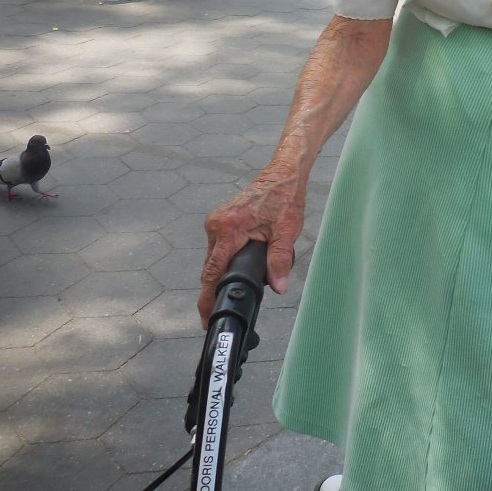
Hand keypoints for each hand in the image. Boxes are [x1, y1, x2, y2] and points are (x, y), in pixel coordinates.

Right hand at [197, 166, 304, 326]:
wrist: (281, 175)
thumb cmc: (284, 199)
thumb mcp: (287, 231)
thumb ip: (279, 260)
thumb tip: (278, 286)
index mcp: (229, 229)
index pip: (213, 271)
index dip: (208, 297)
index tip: (204, 315)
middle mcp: (216, 225)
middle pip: (210, 267)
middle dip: (215, 288)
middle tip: (222, 309)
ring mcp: (215, 222)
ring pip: (213, 258)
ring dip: (221, 273)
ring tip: (231, 290)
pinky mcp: (219, 221)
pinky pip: (217, 247)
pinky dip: (224, 259)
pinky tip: (233, 269)